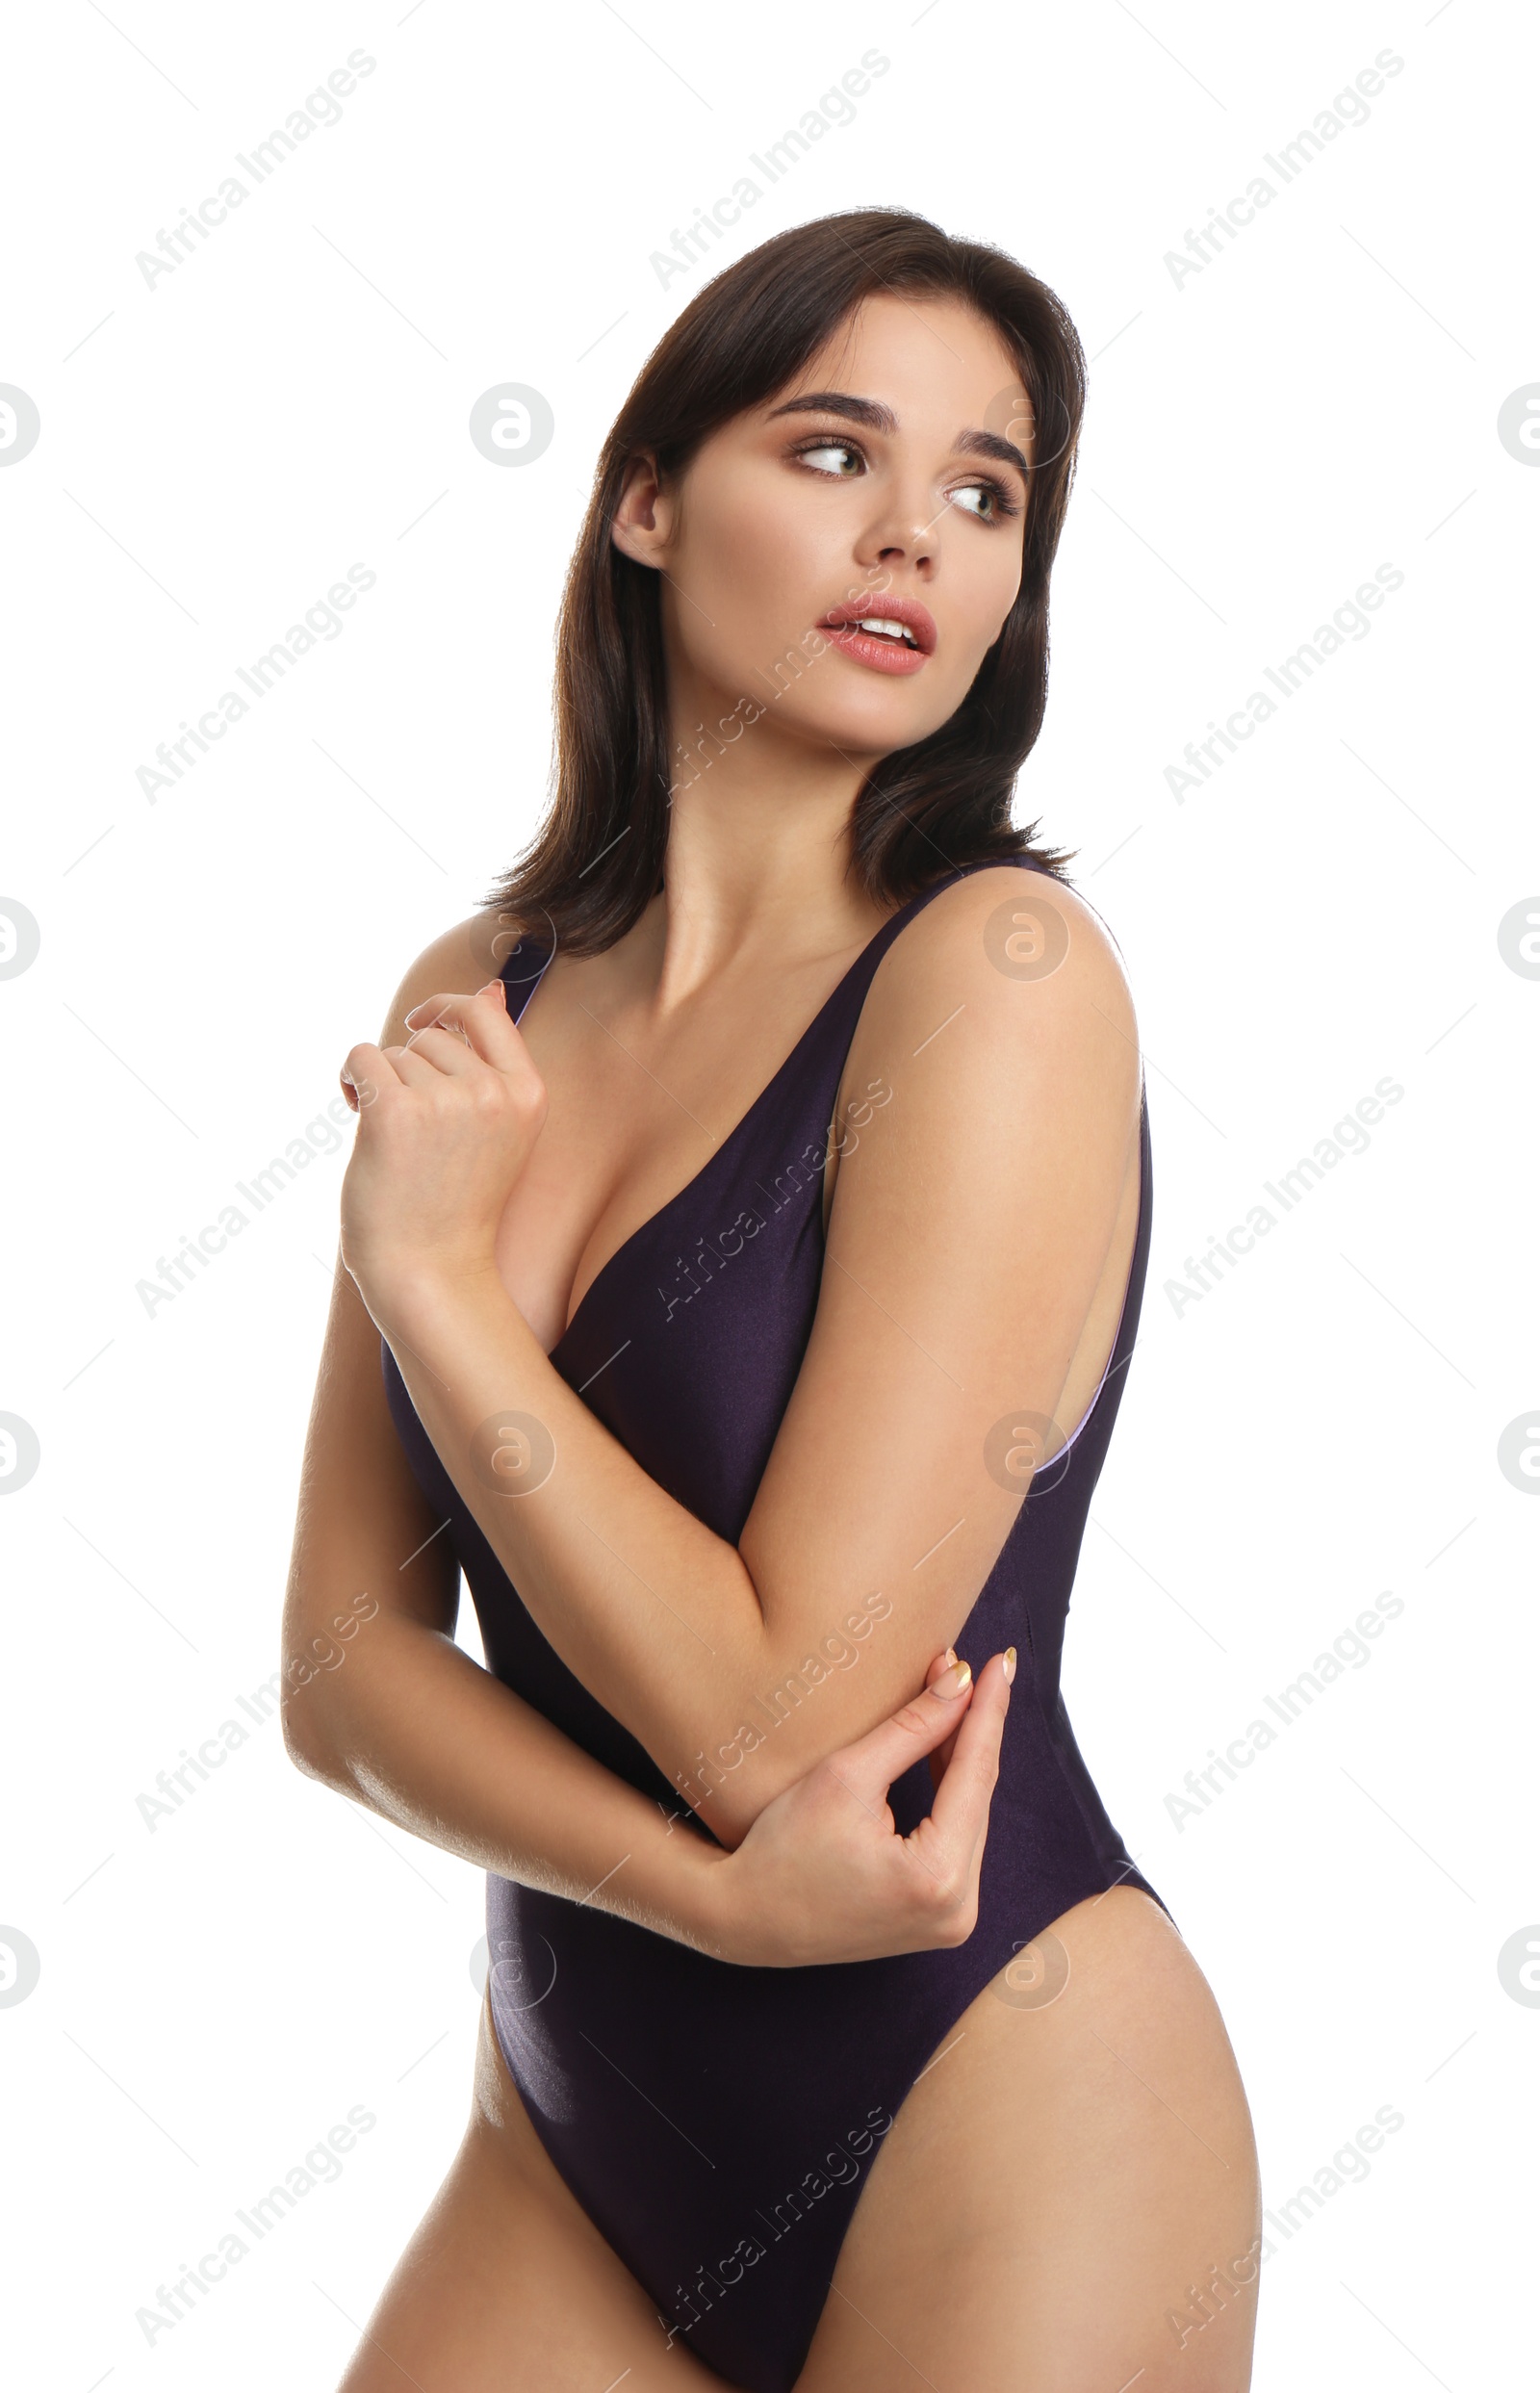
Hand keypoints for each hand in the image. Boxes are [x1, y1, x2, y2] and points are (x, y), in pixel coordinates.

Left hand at [337, 980, 546, 1302]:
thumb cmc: (458, 1204)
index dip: (447, 1009)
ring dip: (382, 1086)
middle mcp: (492, 1093)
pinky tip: (355, 1112)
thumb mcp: (497, 1127)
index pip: (485, 1013)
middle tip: (411, 1122)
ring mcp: (446, 1102)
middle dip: (410, 1069)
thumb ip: (494, 1059)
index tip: (420, 1021)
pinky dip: (350, 1080)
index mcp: (527, 1095)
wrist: (433, 1271)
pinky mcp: (396, 1113)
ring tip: (391, 1137)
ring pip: (395, 1054)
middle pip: (430, 1038)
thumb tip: (491, 986)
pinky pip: (362, 1059)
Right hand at [707, 1646, 1014, 1967]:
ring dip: (959, 1758)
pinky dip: (948, 1796)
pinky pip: (956, 1842)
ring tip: (952, 1697)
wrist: (747, 1919)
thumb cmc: (784, 1848)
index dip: (987, 1712)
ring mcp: (952, 1920)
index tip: (1000, 1663)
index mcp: (938, 1877)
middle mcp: (959, 1909)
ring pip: (969, 1817)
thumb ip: (913, 1728)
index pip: (976, 1774)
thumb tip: (961, 1681)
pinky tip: (941, 1752)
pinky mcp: (938, 1919)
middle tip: (960, 1667)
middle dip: (970, 1728)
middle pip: (976, 1796)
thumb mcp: (846, 1775)